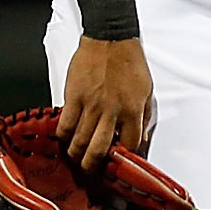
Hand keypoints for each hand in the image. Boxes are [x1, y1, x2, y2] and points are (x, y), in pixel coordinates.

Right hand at [60, 38, 154, 170]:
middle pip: (99, 150)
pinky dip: (63, 135)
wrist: (111, 39)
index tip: (116, 163)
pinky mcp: (74, 96)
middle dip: (92, 165)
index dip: (123, 158)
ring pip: (80, 140)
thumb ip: (144, 116)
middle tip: (89, 170)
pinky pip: (65, 124)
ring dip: (76, 153)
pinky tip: (63, 139)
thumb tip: (141, 137)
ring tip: (75, 157)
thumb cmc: (130, 62)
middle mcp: (112, 112)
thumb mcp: (147, 90)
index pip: (129, 145)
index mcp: (133, 111)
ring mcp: (91, 105)